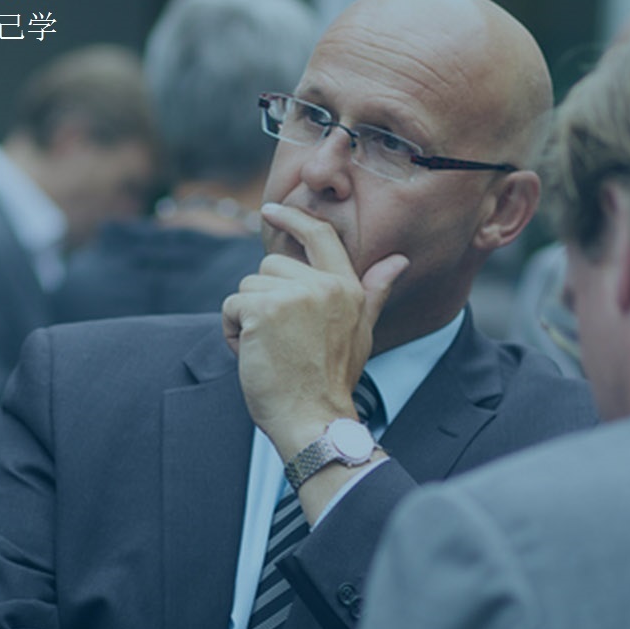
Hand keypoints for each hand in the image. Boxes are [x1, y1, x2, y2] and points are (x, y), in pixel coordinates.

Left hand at [223, 203, 407, 460]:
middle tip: (279, 340)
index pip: (320, 235)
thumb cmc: (332, 380)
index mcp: (346, 287)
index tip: (271, 210)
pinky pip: (230, 306)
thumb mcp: (361, 331)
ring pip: (247, 287)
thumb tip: (399, 260)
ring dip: (246, 319)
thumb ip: (373, 292)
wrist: (314, 418)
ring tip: (268, 350)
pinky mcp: (264, 310)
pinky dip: (231, 332)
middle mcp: (323, 285)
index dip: (293, 218)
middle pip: (270, 266)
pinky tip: (251, 355)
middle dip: (264, 300)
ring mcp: (294, 295)